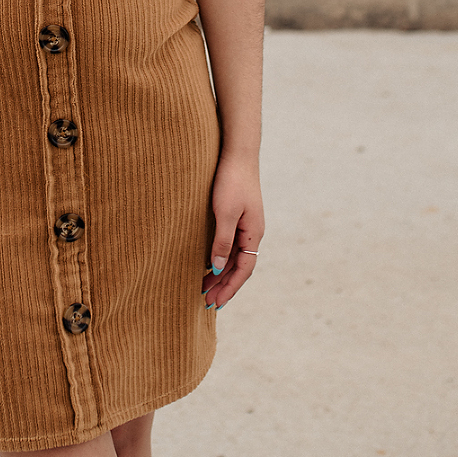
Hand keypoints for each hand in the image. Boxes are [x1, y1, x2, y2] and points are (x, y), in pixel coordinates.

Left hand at [201, 151, 263, 310]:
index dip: (230, 288)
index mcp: (254, 234)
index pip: (244, 270)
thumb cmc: (231, 181)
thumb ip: (223, 242)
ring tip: (204, 287)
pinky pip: (231, 245)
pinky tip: (209, 262)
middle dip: (224, 286)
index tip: (215, 304)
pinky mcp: (239, 215)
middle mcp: (253, 232)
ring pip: (235, 257)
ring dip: (221, 273)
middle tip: (206, 303)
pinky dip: (221, 258)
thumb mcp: (225, 213)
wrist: (238, 153)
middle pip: (240, 267)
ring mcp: (247, 224)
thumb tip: (218, 268)